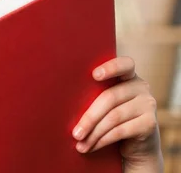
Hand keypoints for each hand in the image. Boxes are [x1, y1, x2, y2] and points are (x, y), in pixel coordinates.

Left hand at [72, 56, 162, 170]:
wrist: (137, 144)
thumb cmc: (112, 118)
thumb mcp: (106, 103)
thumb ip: (95, 93)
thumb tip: (62, 99)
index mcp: (128, 75)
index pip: (125, 64)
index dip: (111, 68)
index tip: (94, 75)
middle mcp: (141, 86)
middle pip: (110, 98)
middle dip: (89, 117)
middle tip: (75, 133)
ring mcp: (148, 104)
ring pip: (113, 117)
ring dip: (93, 133)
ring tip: (79, 144)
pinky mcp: (151, 123)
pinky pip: (121, 131)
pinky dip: (102, 140)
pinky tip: (91, 147)